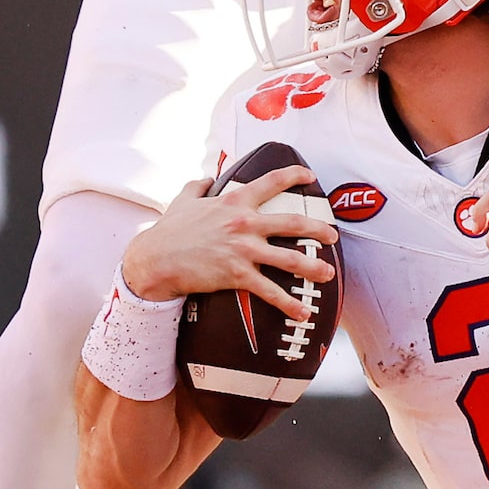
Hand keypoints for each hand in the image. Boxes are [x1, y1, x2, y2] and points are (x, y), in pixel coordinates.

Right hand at [120, 165, 335, 318]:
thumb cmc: (169, 230)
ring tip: (328, 274)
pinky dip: (289, 304)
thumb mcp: (183, 199)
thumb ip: (198, 186)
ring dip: (313, 267)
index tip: (310, 175)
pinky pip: (270, 291)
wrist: (155, 259)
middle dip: (318, 228)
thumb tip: (207, 178)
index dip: (294, 176)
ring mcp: (244, 250)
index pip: (271, 182)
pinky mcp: (238, 275)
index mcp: (235, 201)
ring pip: (289, 258)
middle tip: (333, 236)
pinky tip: (303, 313)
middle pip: (292, 223)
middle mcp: (245, 223)